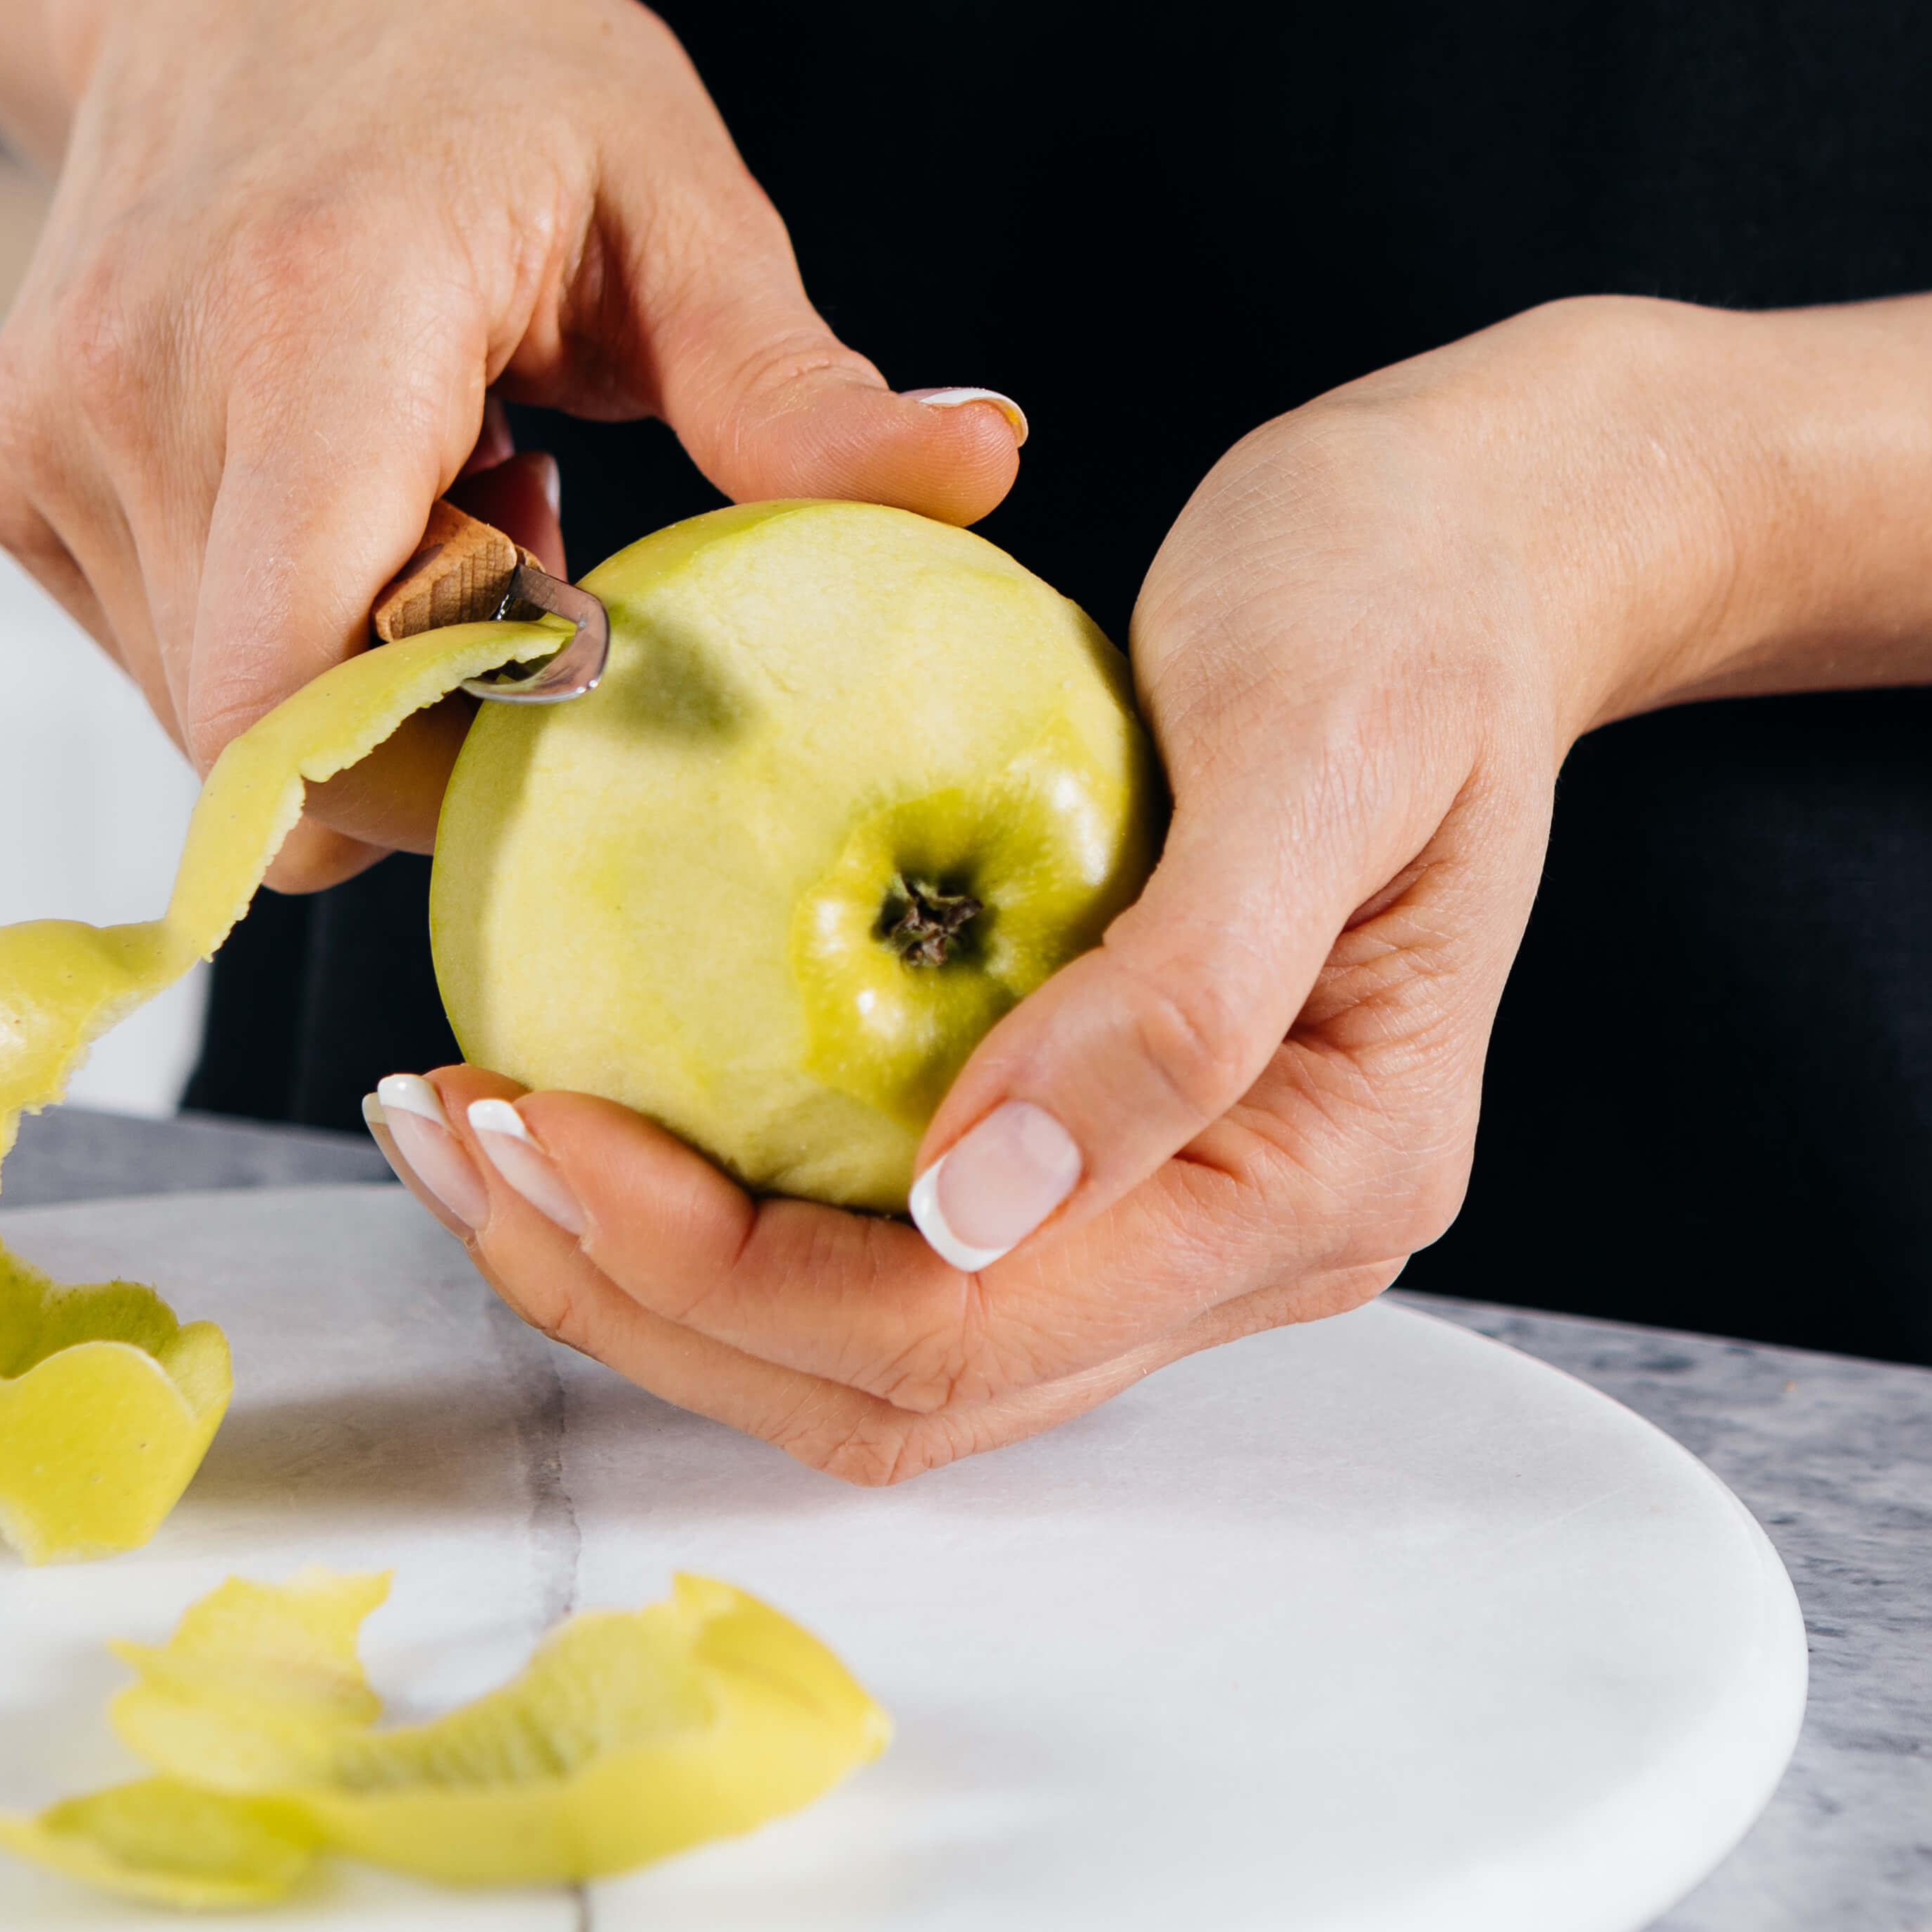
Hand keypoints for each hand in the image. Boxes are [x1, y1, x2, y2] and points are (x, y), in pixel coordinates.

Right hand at [0, 0, 1024, 884]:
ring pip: (221, 715)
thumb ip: (794, 381)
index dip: (420, 786)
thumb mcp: (678, 191)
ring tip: (444, 479)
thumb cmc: (486, 65)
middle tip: (539, 544)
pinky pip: (164, 657)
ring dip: (363, 660)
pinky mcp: (3, 475)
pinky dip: (281, 619)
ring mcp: (45, 437)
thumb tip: (979, 471)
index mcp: (314, 318)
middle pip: (278, 730)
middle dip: (432, 715)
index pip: (291, 688)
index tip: (555, 727)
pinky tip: (352, 476)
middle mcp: (142, 386)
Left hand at [362, 300, 1742, 1479]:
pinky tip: (585, 1086)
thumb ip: (1183, 989)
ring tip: (470, 1130)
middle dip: (641, 1303)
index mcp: (1317, 1185)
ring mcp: (1167, 1216)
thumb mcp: (1321, 741)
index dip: (724, 1272)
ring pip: (866, 1348)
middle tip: (448, 1137)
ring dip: (647, 1274)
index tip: (538, 1125)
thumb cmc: (1411, 598)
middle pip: (892, 1386)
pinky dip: (711, 1191)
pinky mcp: (1091, 1151)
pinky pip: (874, 1238)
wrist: (1483, 545)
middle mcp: (1241, 1251)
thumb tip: (980, 1199)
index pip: (965, 1327)